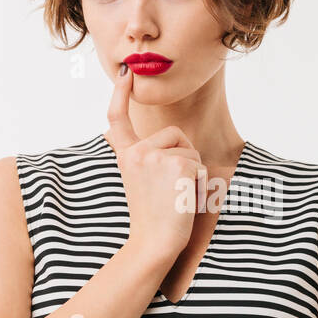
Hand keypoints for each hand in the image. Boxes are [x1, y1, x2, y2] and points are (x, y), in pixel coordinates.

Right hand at [105, 64, 205, 264]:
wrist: (153, 243)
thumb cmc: (153, 219)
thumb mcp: (139, 181)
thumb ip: (138, 157)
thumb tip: (124, 135)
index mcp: (126, 155)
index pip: (118, 118)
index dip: (120, 94)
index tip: (126, 73)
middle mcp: (136, 151)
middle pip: (175, 136)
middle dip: (184, 158)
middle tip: (171, 190)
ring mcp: (155, 156)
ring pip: (190, 151)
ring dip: (192, 174)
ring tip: (176, 197)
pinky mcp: (176, 164)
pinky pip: (199, 165)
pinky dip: (198, 184)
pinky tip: (183, 199)